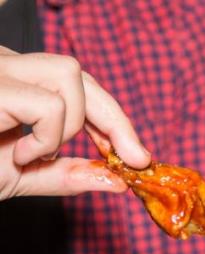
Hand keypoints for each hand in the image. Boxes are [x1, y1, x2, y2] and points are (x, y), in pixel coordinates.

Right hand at [0, 46, 149, 199]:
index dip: (112, 117)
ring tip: (33, 153)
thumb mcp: (22, 175)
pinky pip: (48, 103)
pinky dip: (46, 137)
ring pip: (70, 75)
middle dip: (117, 120)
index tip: (134, 153)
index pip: (78, 84)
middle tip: (136, 159)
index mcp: (16, 83)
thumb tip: (115, 182)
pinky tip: (18, 153)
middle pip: (80, 74)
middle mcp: (5, 64)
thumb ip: (66, 174)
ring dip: (68, 127)